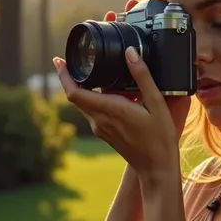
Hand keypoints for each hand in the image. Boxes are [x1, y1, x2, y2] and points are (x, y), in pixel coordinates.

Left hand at [53, 0, 190, 174]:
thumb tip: (130, 53)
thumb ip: (143, 76)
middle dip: (68, 78)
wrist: (156, 168)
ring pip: (83, 105)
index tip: (60, 61)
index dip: (64, 75)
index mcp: (110, 110)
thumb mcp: (157, 103)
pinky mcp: (105, 133)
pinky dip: (93, 99)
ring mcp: (100, 129)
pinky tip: (106, 92)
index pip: (75, 93)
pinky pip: (93, 112)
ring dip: (81, 88)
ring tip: (88, 72)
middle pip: (75, 97)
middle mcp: (100, 120)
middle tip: (68, 60)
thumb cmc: (159, 137)